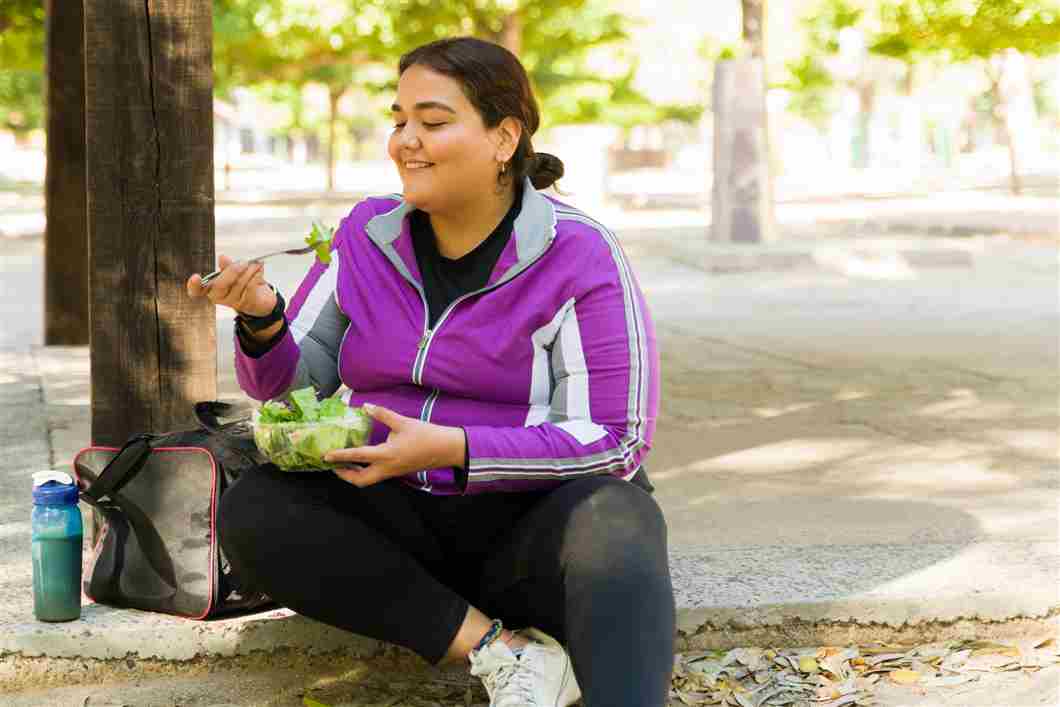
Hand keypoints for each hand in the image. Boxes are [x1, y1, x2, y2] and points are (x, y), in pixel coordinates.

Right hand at [185, 255, 275, 315]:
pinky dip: (257, 275)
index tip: (195, 277)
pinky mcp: (247, 303)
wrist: (261, 299)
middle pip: (220, 285)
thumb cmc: (243, 282)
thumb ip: (227, 266)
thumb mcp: (233, 272)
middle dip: (232, 271)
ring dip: (249, 270)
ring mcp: (232, 302)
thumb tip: (222, 258)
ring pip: (239, 284)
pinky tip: (259, 269)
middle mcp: (218, 297)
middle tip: (243, 262)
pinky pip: (251, 287)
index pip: (196, 290)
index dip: (193, 286)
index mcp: (210, 288)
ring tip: (256, 263)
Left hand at [325, 404, 465, 487]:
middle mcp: (387, 468)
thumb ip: (382, 414)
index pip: (357, 456)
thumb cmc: (426, 435)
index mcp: (386, 455)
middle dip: (344, 475)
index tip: (326, 456)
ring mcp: (393, 472)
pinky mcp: (398, 471)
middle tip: (333, 465)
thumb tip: (366, 406)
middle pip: (360, 480)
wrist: (447, 449)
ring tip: (345, 463)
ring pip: (368, 480)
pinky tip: (364, 460)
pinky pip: (377, 475)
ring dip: (354, 474)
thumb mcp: (403, 422)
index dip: (340, 456)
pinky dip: (365, 470)